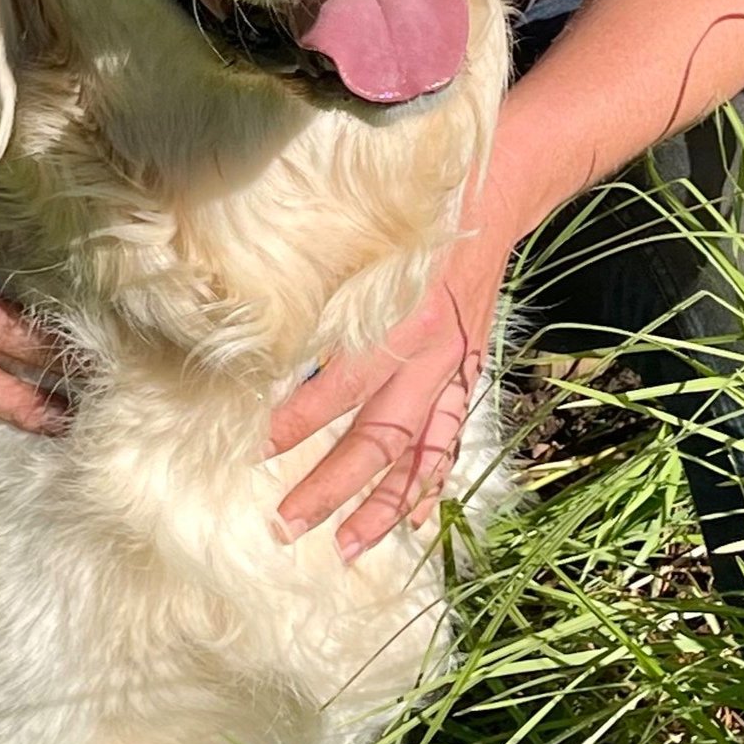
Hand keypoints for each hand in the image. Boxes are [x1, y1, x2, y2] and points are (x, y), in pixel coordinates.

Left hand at [267, 233, 508, 559]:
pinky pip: (450, 441)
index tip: (252, 452)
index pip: (337, 388)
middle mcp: (431, 357)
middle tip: (286, 525)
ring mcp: (455, 372)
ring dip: (383, 506)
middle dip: (331, 487)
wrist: (491, 196)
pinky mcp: (468, 376)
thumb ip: (323, 297)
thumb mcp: (361, 246)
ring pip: (419, 456)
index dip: (294, 424)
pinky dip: (433, 483)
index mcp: (399, 321)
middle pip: (377, 439)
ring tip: (348, 548)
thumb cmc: (411, 217)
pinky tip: (415, 521)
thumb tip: (266, 344)